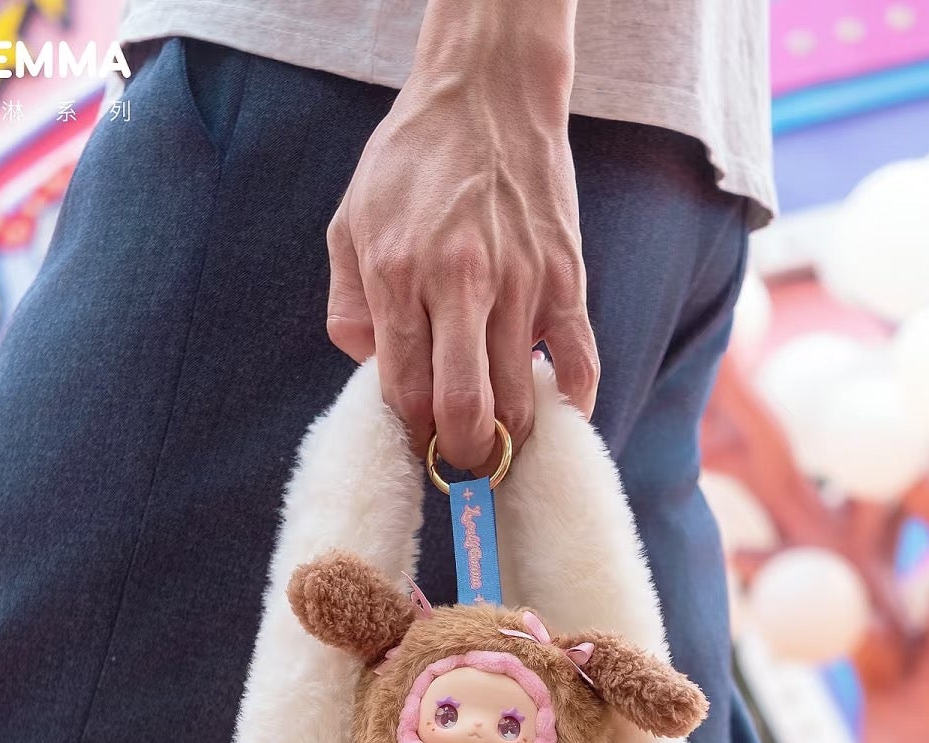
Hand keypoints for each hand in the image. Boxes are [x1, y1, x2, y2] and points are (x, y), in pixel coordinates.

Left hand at [326, 3, 599, 470]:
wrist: (488, 92)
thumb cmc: (413, 162)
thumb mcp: (350, 224)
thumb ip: (350, 309)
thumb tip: (372, 372)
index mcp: (397, 276)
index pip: (405, 395)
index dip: (412, 438)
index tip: (420, 447)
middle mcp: (460, 285)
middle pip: (464, 413)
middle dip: (462, 458)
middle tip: (463, 464)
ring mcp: (520, 284)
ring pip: (520, 403)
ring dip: (510, 441)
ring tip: (499, 444)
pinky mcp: (566, 278)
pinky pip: (579, 366)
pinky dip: (568, 408)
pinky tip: (551, 416)